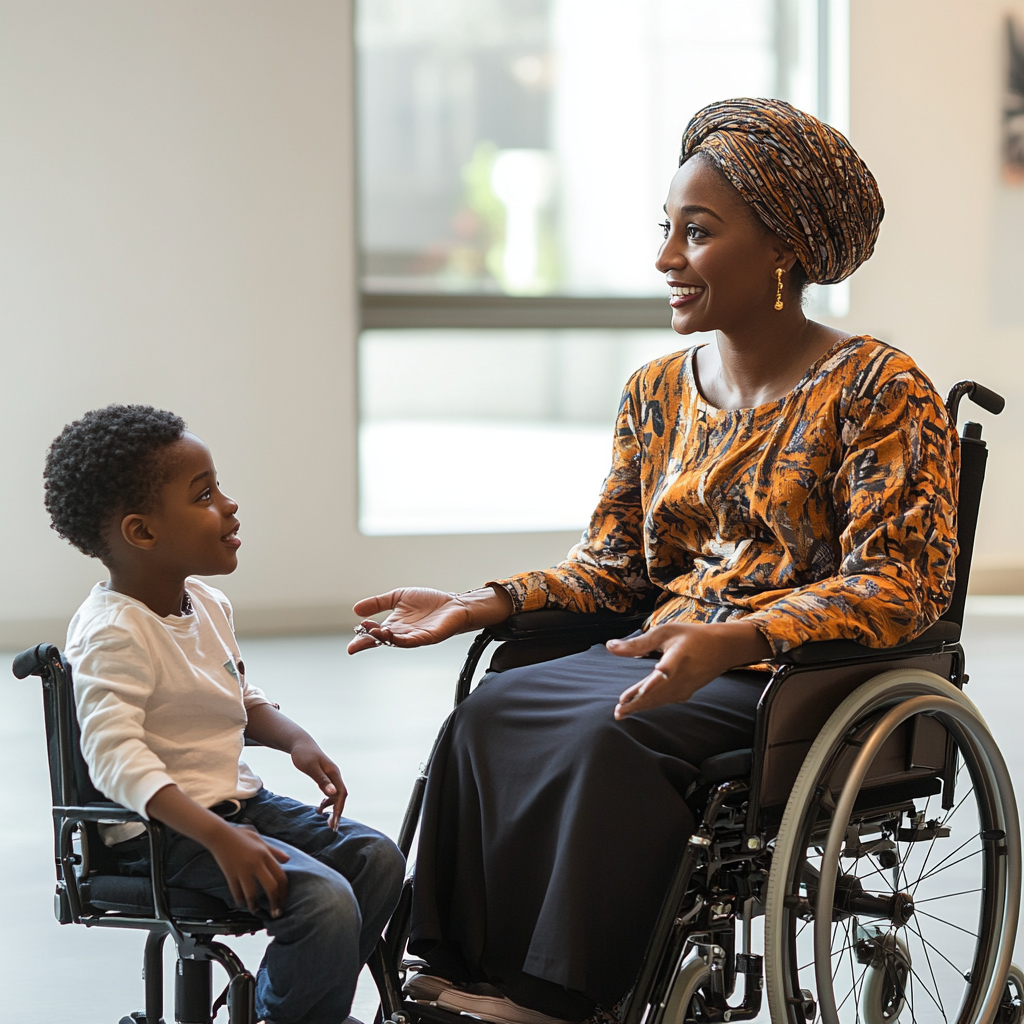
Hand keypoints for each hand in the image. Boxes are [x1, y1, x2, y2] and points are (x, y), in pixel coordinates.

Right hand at [206, 822, 289, 916]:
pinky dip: (240, 900)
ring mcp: (242, 870)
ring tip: (256, 910)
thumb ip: (274, 851)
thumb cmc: (241, 836)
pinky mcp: (230, 875)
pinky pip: (236, 892)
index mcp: (265, 855)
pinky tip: (242, 904)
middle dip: (275, 903)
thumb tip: (288, 860)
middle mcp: (256, 864)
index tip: (284, 901)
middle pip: (271, 887)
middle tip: (275, 913)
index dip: (284, 892)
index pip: (281, 876)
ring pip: (252, 894)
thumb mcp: (260, 840)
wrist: (220, 835)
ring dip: (255, 905)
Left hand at [290, 738, 347, 828]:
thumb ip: (322, 781)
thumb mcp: (311, 768)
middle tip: (331, 827)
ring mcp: (331, 777)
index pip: (341, 794)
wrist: (300, 744)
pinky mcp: (325, 777)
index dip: (339, 809)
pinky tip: (320, 809)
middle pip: (341, 796)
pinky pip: (330, 793)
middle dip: (337, 812)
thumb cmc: (304, 755)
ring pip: (336, 796)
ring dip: (332, 808)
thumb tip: (333, 793)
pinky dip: (326, 802)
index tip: (334, 822)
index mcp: (334, 773)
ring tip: (325, 821)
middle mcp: (335, 775)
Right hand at [347, 586, 512, 652]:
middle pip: (382, 640)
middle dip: (369, 641)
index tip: (351, 645)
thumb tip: (355, 610)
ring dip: (383, 638)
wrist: (453, 604)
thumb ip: (378, 603)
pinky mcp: (428, 636)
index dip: (362, 639)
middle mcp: (402, 633)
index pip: (374, 634)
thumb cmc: (429, 602)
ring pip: (395, 641)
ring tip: (373, 632)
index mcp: (394, 624)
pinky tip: (392, 635)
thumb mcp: (397, 597)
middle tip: (357, 642)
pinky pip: (412, 640)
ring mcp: (415, 636)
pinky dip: (401, 639)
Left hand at [608, 621, 769, 718]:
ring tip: (622, 712)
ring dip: (641, 706)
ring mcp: (686, 687)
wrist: (723, 648)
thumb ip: (638, 642)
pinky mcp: (687, 692)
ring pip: (660, 700)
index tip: (641, 691)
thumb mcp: (665, 632)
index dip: (653, 683)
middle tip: (618, 712)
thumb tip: (610, 646)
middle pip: (657, 693)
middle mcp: (682, 676)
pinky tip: (639, 706)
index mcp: (678, 657)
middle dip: (637, 703)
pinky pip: (665, 700)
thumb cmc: (692, 636)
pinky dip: (651, 704)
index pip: (665, 671)